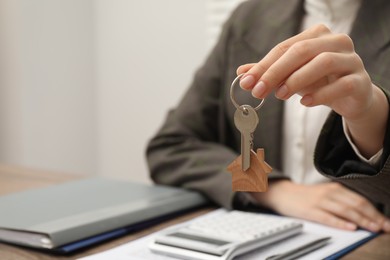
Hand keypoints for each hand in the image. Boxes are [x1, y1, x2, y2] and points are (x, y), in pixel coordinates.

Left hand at [237, 24, 387, 157]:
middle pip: (301, 50)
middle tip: (258, 91)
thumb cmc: (320, 81)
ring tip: (280, 95)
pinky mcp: (360, 81)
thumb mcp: (291, 76)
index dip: (264, 65)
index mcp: (317, 35)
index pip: (285, 47)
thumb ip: (269, 73)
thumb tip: (242, 73)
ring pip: (323, 62)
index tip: (247, 82)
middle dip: (275, 71)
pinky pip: (341, 85)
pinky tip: (304, 102)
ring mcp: (351, 60)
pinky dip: (320, 94)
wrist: (352, 97)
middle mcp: (336, 41)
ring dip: (296, 80)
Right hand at [251, 180, 389, 232]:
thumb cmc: (306, 196)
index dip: (375, 212)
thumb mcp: (326, 194)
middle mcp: (329, 193)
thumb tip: (364, 214)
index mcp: (335, 188)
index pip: (360, 200)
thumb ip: (342, 201)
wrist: (283, 193)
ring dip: (362, 220)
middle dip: (373, 217)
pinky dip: (341, 223)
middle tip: (384, 227)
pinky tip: (351, 227)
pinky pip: (328, 217)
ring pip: (346, 211)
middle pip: (356, 205)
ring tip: (373, 228)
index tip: (386, 222)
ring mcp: (320, 201)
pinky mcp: (311, 211)